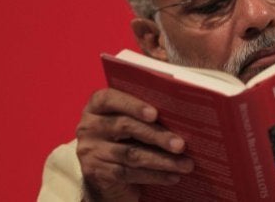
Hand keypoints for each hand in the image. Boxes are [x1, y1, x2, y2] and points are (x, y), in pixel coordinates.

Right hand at [76, 88, 193, 201]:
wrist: (104, 173)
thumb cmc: (125, 139)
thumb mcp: (130, 123)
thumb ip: (145, 114)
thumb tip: (180, 115)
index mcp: (96, 106)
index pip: (110, 98)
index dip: (133, 105)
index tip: (155, 114)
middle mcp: (89, 126)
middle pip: (125, 126)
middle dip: (157, 136)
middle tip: (181, 145)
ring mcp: (90, 150)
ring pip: (130, 154)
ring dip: (162, 160)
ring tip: (185, 164)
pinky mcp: (96, 172)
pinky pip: (128, 173)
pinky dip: (154, 175)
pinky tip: (173, 176)